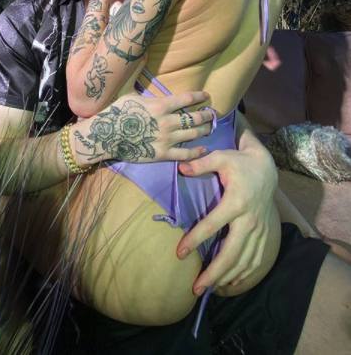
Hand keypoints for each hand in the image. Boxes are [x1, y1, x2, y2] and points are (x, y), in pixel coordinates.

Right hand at [71, 91, 214, 165]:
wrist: (106, 135)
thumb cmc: (117, 113)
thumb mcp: (133, 97)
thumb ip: (149, 97)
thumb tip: (154, 91)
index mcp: (161, 105)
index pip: (187, 99)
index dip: (200, 97)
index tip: (206, 96)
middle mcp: (168, 122)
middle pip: (194, 118)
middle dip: (206, 115)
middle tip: (211, 114)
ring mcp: (167, 139)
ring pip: (193, 134)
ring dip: (204, 130)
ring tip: (209, 128)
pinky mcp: (163, 154)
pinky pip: (185, 154)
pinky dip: (197, 151)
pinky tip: (203, 148)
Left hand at [177, 134, 277, 293]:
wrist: (268, 168)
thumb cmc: (240, 163)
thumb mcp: (221, 157)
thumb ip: (201, 164)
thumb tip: (180, 169)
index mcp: (236, 202)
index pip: (213, 224)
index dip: (195, 239)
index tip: (180, 253)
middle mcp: (249, 220)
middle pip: (232, 253)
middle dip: (213, 273)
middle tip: (195, 288)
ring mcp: (259, 230)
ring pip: (244, 261)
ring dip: (227, 277)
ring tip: (208, 289)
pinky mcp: (265, 235)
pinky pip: (257, 260)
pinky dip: (244, 275)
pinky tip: (231, 284)